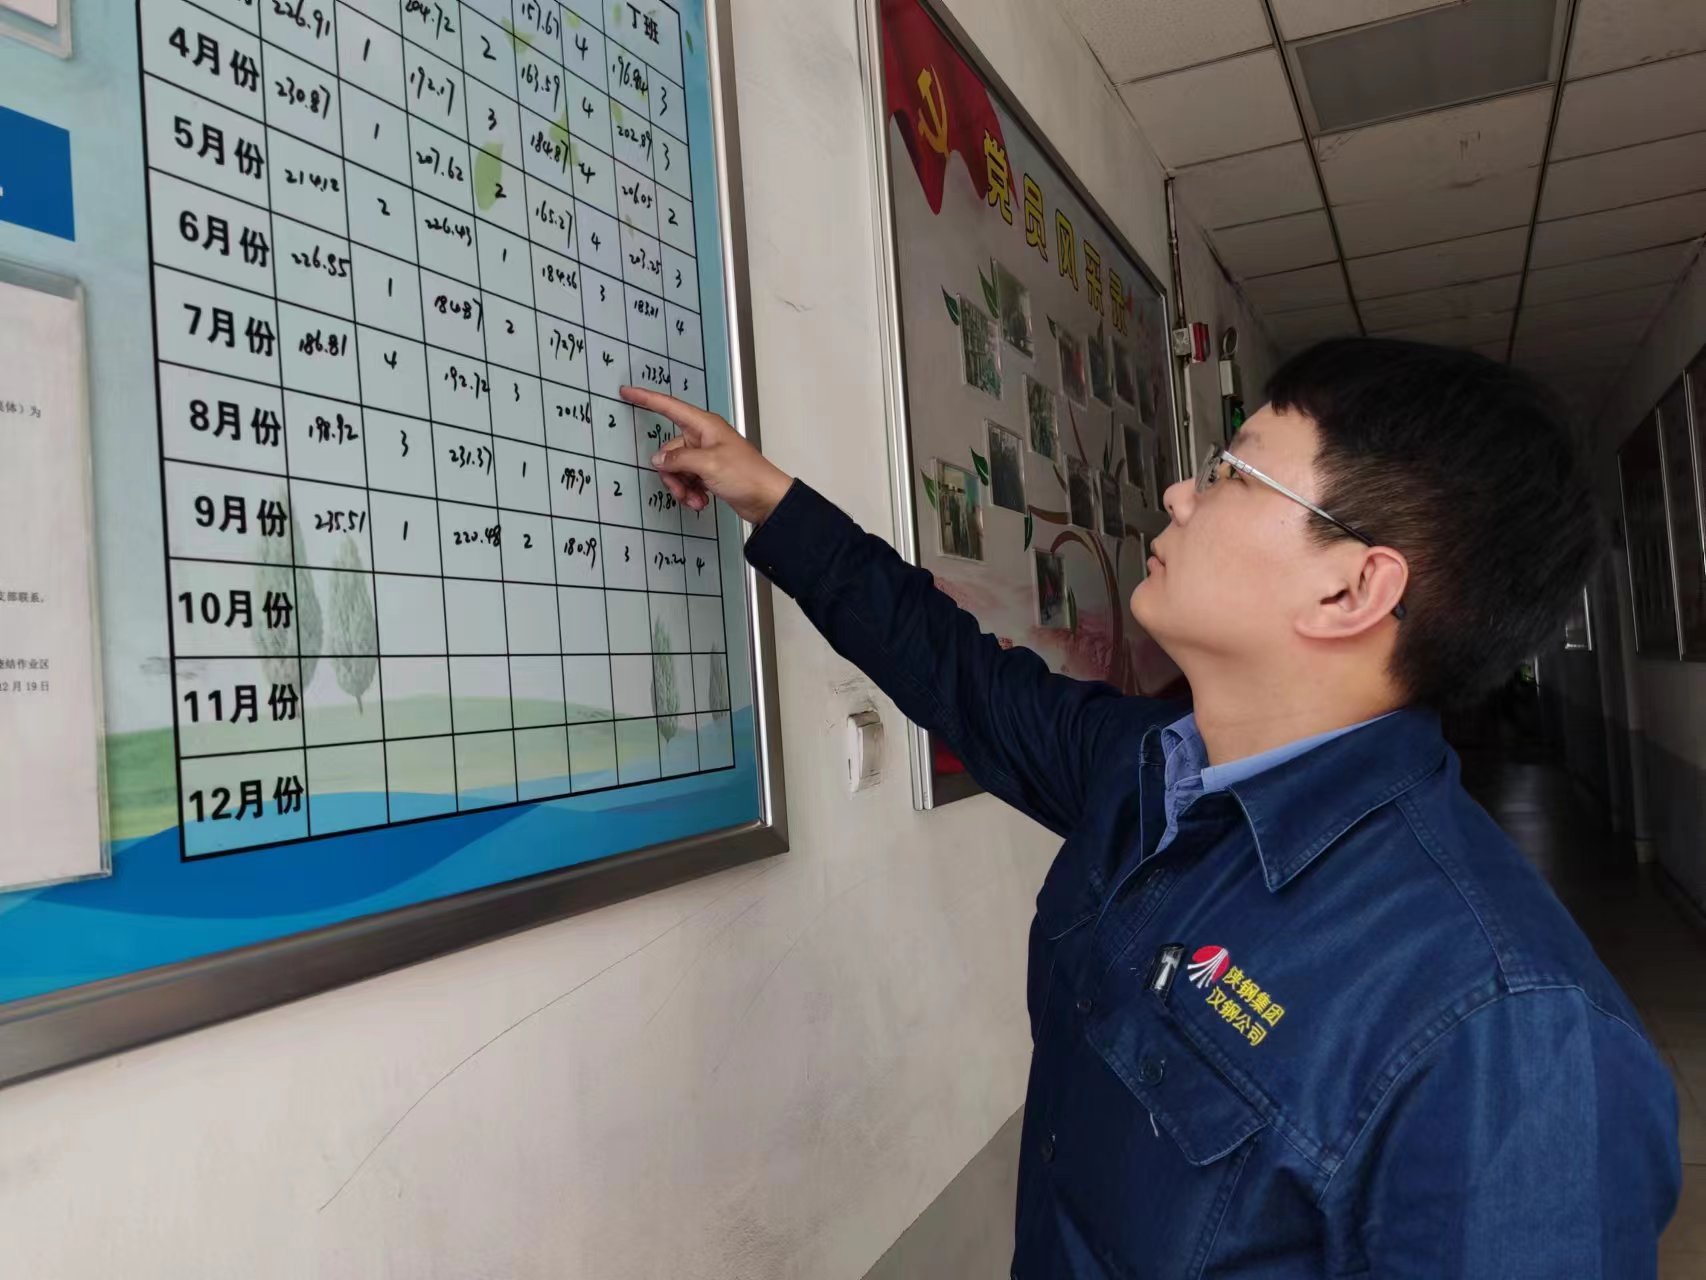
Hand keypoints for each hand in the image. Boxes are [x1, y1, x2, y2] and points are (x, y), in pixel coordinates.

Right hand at [620, 386, 794, 525]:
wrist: (767, 499)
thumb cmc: (747, 475)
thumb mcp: (708, 465)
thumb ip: (678, 459)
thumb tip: (659, 459)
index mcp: (704, 425)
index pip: (669, 407)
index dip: (646, 399)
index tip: (628, 392)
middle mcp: (704, 437)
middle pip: (670, 449)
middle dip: (671, 473)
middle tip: (682, 489)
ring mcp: (706, 455)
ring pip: (677, 468)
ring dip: (682, 487)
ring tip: (695, 499)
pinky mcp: (709, 472)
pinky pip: (687, 479)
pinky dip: (690, 492)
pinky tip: (700, 501)